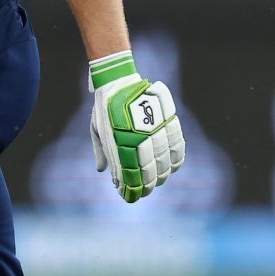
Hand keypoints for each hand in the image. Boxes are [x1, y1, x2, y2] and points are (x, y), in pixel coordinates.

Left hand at [87, 51, 186, 203]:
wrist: (117, 80)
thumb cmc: (105, 107)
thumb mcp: (97, 129)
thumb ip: (102, 150)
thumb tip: (102, 171)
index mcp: (119, 141)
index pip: (130, 171)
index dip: (133, 186)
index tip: (132, 196)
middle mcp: (138, 136)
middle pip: (149, 168)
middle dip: (148, 183)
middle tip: (146, 191)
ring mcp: (154, 126)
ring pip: (165, 157)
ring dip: (163, 173)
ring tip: (160, 181)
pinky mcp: (166, 117)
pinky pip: (177, 141)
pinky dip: (177, 156)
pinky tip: (174, 166)